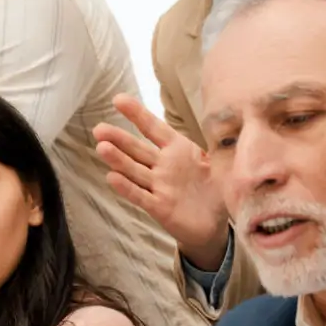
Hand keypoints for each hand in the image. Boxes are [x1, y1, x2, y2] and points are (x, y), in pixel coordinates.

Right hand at [93, 95, 228, 270]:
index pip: (155, 128)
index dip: (138, 114)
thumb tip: (226, 118)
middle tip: (99, 129)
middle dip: (118, 138)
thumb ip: (217, 142)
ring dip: (118, 160)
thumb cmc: (214, 188)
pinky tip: (112, 178)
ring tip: (102, 148)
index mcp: (179, 149)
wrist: (216, 225)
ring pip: (135, 170)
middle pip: (137, 149)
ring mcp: (160, 186)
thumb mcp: (220, 161)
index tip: (118, 99)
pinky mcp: (159, 207)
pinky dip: (128, 188)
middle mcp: (164, 166)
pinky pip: (141, 196)